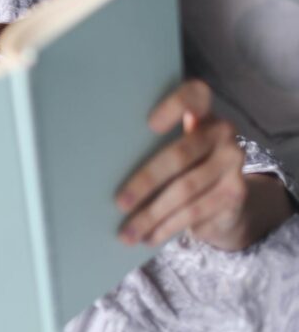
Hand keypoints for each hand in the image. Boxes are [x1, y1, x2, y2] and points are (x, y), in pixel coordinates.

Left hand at [114, 78, 283, 251]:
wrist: (225, 195)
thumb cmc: (180, 165)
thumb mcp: (168, 148)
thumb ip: (147, 144)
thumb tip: (95, 166)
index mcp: (201, 112)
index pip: (193, 96)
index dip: (174, 106)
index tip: (149, 125)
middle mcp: (222, 132)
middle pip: (180, 154)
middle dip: (145, 182)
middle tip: (119, 202)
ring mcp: (233, 162)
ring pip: (186, 190)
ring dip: (152, 214)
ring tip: (127, 232)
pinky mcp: (236, 192)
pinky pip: (196, 211)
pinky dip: (169, 226)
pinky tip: (150, 236)